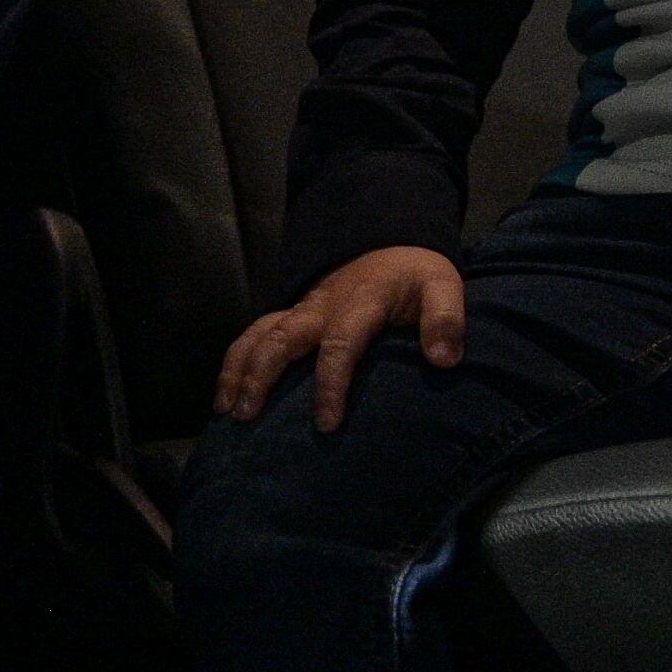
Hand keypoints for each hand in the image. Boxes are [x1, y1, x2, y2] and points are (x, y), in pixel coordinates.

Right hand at [214, 244, 465, 429]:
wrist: (392, 247)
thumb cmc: (416, 278)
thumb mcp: (442, 287)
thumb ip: (446, 319)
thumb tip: (444, 360)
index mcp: (360, 302)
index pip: (340, 343)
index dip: (330, 384)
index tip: (326, 424)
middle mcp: (322, 306)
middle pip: (282, 337)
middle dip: (261, 376)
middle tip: (248, 416)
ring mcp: (302, 310)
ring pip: (260, 334)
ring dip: (239, 370)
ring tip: (227, 412)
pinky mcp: (292, 315)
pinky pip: (255, 334)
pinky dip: (235, 362)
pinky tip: (226, 396)